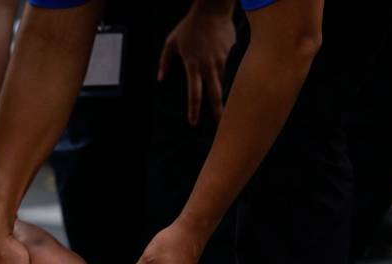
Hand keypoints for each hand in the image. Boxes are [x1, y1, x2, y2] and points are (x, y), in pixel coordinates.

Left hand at [157, 7, 234, 125]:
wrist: (212, 10)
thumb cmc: (190, 26)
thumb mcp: (171, 42)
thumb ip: (164, 61)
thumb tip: (159, 78)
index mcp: (193, 66)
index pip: (194, 93)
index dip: (193, 110)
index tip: (193, 122)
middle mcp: (209, 66)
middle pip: (215, 94)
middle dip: (218, 111)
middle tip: (221, 124)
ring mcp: (222, 60)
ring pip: (222, 79)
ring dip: (222, 88)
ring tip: (223, 92)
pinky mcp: (232, 53)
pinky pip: (228, 64)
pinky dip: (225, 64)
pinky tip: (220, 55)